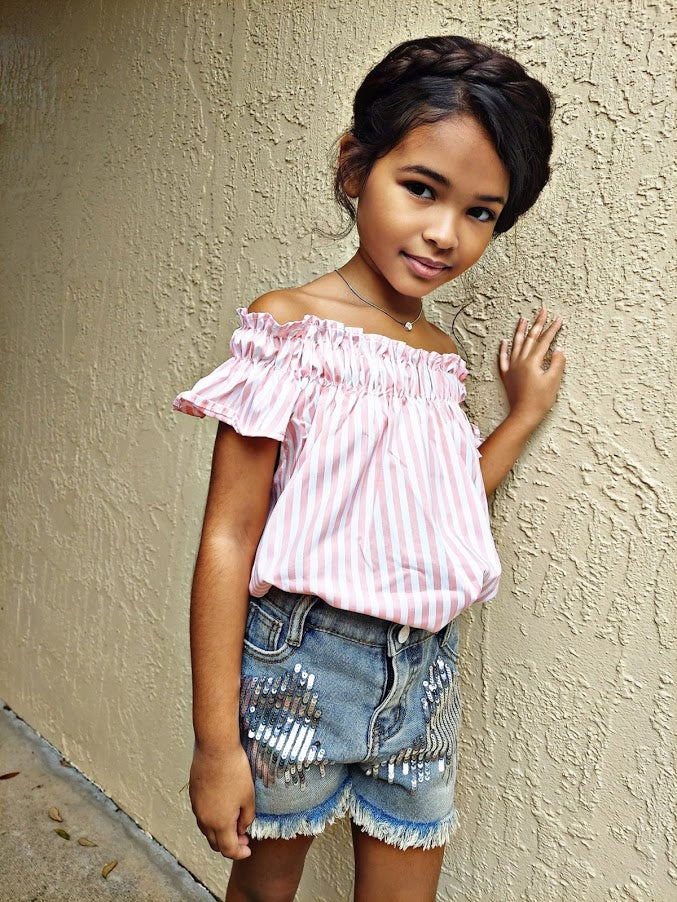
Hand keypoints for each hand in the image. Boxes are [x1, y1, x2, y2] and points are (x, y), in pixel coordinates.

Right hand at [189, 742, 254, 859]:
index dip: (240, 853)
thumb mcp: (248, 797)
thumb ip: (246, 819)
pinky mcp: (194, 796)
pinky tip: (223, 809)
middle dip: (229, 845)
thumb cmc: (235, 771)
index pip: (228, 850)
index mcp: (220, 823)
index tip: (248, 850)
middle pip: (215, 843)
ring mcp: (197, 808)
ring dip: (220, 833)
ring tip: (234, 823)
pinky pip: (202, 816)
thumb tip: (241, 829)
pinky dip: (212, 821)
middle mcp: (204, 820)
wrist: (215, 749)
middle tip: (243, 838)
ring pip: (207, 831)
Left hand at [499, 307, 565, 428]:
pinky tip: (504, 342)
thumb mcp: (553, 381)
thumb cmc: (540, 401)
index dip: (552, 329)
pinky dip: (504, 349)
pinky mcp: (507, 376)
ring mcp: (512, 368)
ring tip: (523, 319)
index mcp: (532, 362)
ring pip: (515, 345)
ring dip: (520, 331)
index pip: (544, 341)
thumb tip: (558, 350)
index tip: (558, 319)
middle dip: (537, 324)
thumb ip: (557, 363)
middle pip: (530, 338)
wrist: (523, 415)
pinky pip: (503, 359)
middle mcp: (520, 361)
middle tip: (542, 310)